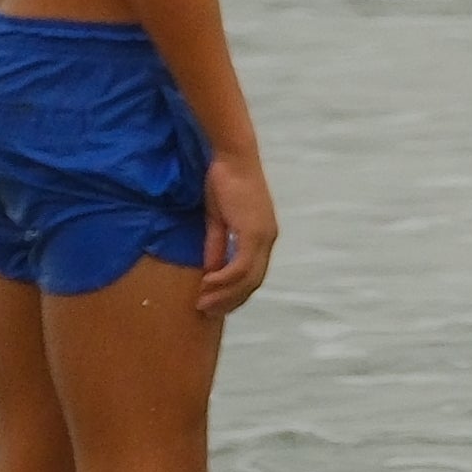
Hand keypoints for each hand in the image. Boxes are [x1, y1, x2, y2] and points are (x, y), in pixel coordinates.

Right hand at [194, 148, 280, 317]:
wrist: (232, 159)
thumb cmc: (224, 184)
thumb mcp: (218, 221)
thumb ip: (217, 245)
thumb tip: (211, 270)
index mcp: (262, 238)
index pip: (253, 275)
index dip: (235, 293)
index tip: (215, 306)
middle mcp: (268, 240)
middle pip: (253, 282)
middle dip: (230, 301)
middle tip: (207, 312)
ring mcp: (263, 236)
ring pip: (248, 278)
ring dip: (224, 295)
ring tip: (203, 305)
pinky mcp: (253, 232)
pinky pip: (240, 265)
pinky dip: (224, 280)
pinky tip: (207, 285)